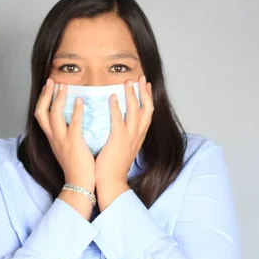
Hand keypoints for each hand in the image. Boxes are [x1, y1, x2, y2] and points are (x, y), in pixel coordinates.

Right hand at [34, 78, 95, 190]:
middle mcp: (53, 137)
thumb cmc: (76, 167)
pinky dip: (75, 111)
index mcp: (52, 138)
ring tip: (63, 85)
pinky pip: (73, 125)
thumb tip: (73, 119)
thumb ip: (67, 134)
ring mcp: (62, 140)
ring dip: (57, 98)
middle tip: (52, 80)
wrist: (79, 184)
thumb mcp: (66, 148)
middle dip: (45, 95)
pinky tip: (80, 100)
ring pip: (53, 115)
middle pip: (41, 112)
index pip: (40, 115)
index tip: (48, 86)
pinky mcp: (74, 144)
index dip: (43, 99)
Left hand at [95, 75, 153, 210]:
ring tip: (128, 81)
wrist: (110, 182)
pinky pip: (118, 120)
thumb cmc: (112, 166)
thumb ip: (122, 134)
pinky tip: (112, 96)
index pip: (148, 113)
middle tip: (140, 77)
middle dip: (144, 91)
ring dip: (132, 94)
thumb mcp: (122, 147)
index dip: (148, 97)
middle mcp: (138, 135)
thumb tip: (118, 122)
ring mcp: (129, 137)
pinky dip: (116, 107)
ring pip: (135, 111)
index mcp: (139, 136)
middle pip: (146, 108)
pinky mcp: (118, 140)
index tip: (146, 85)